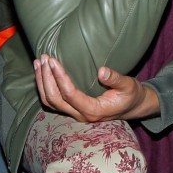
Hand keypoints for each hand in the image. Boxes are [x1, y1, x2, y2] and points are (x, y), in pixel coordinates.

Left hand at [34, 55, 159, 122]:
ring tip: (38, 63)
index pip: (70, 94)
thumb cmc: (131, 95)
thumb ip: (116, 79)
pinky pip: (53, 101)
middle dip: (46, 78)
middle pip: (55, 99)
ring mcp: (75, 114)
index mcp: (94, 110)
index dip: (59, 77)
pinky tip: (43, 72)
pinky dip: (45, 87)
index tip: (53, 61)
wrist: (133, 106)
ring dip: (42, 82)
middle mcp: (81, 115)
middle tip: (44, 58)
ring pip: (50, 102)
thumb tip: (102, 71)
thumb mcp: (129, 86)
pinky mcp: (72, 109)